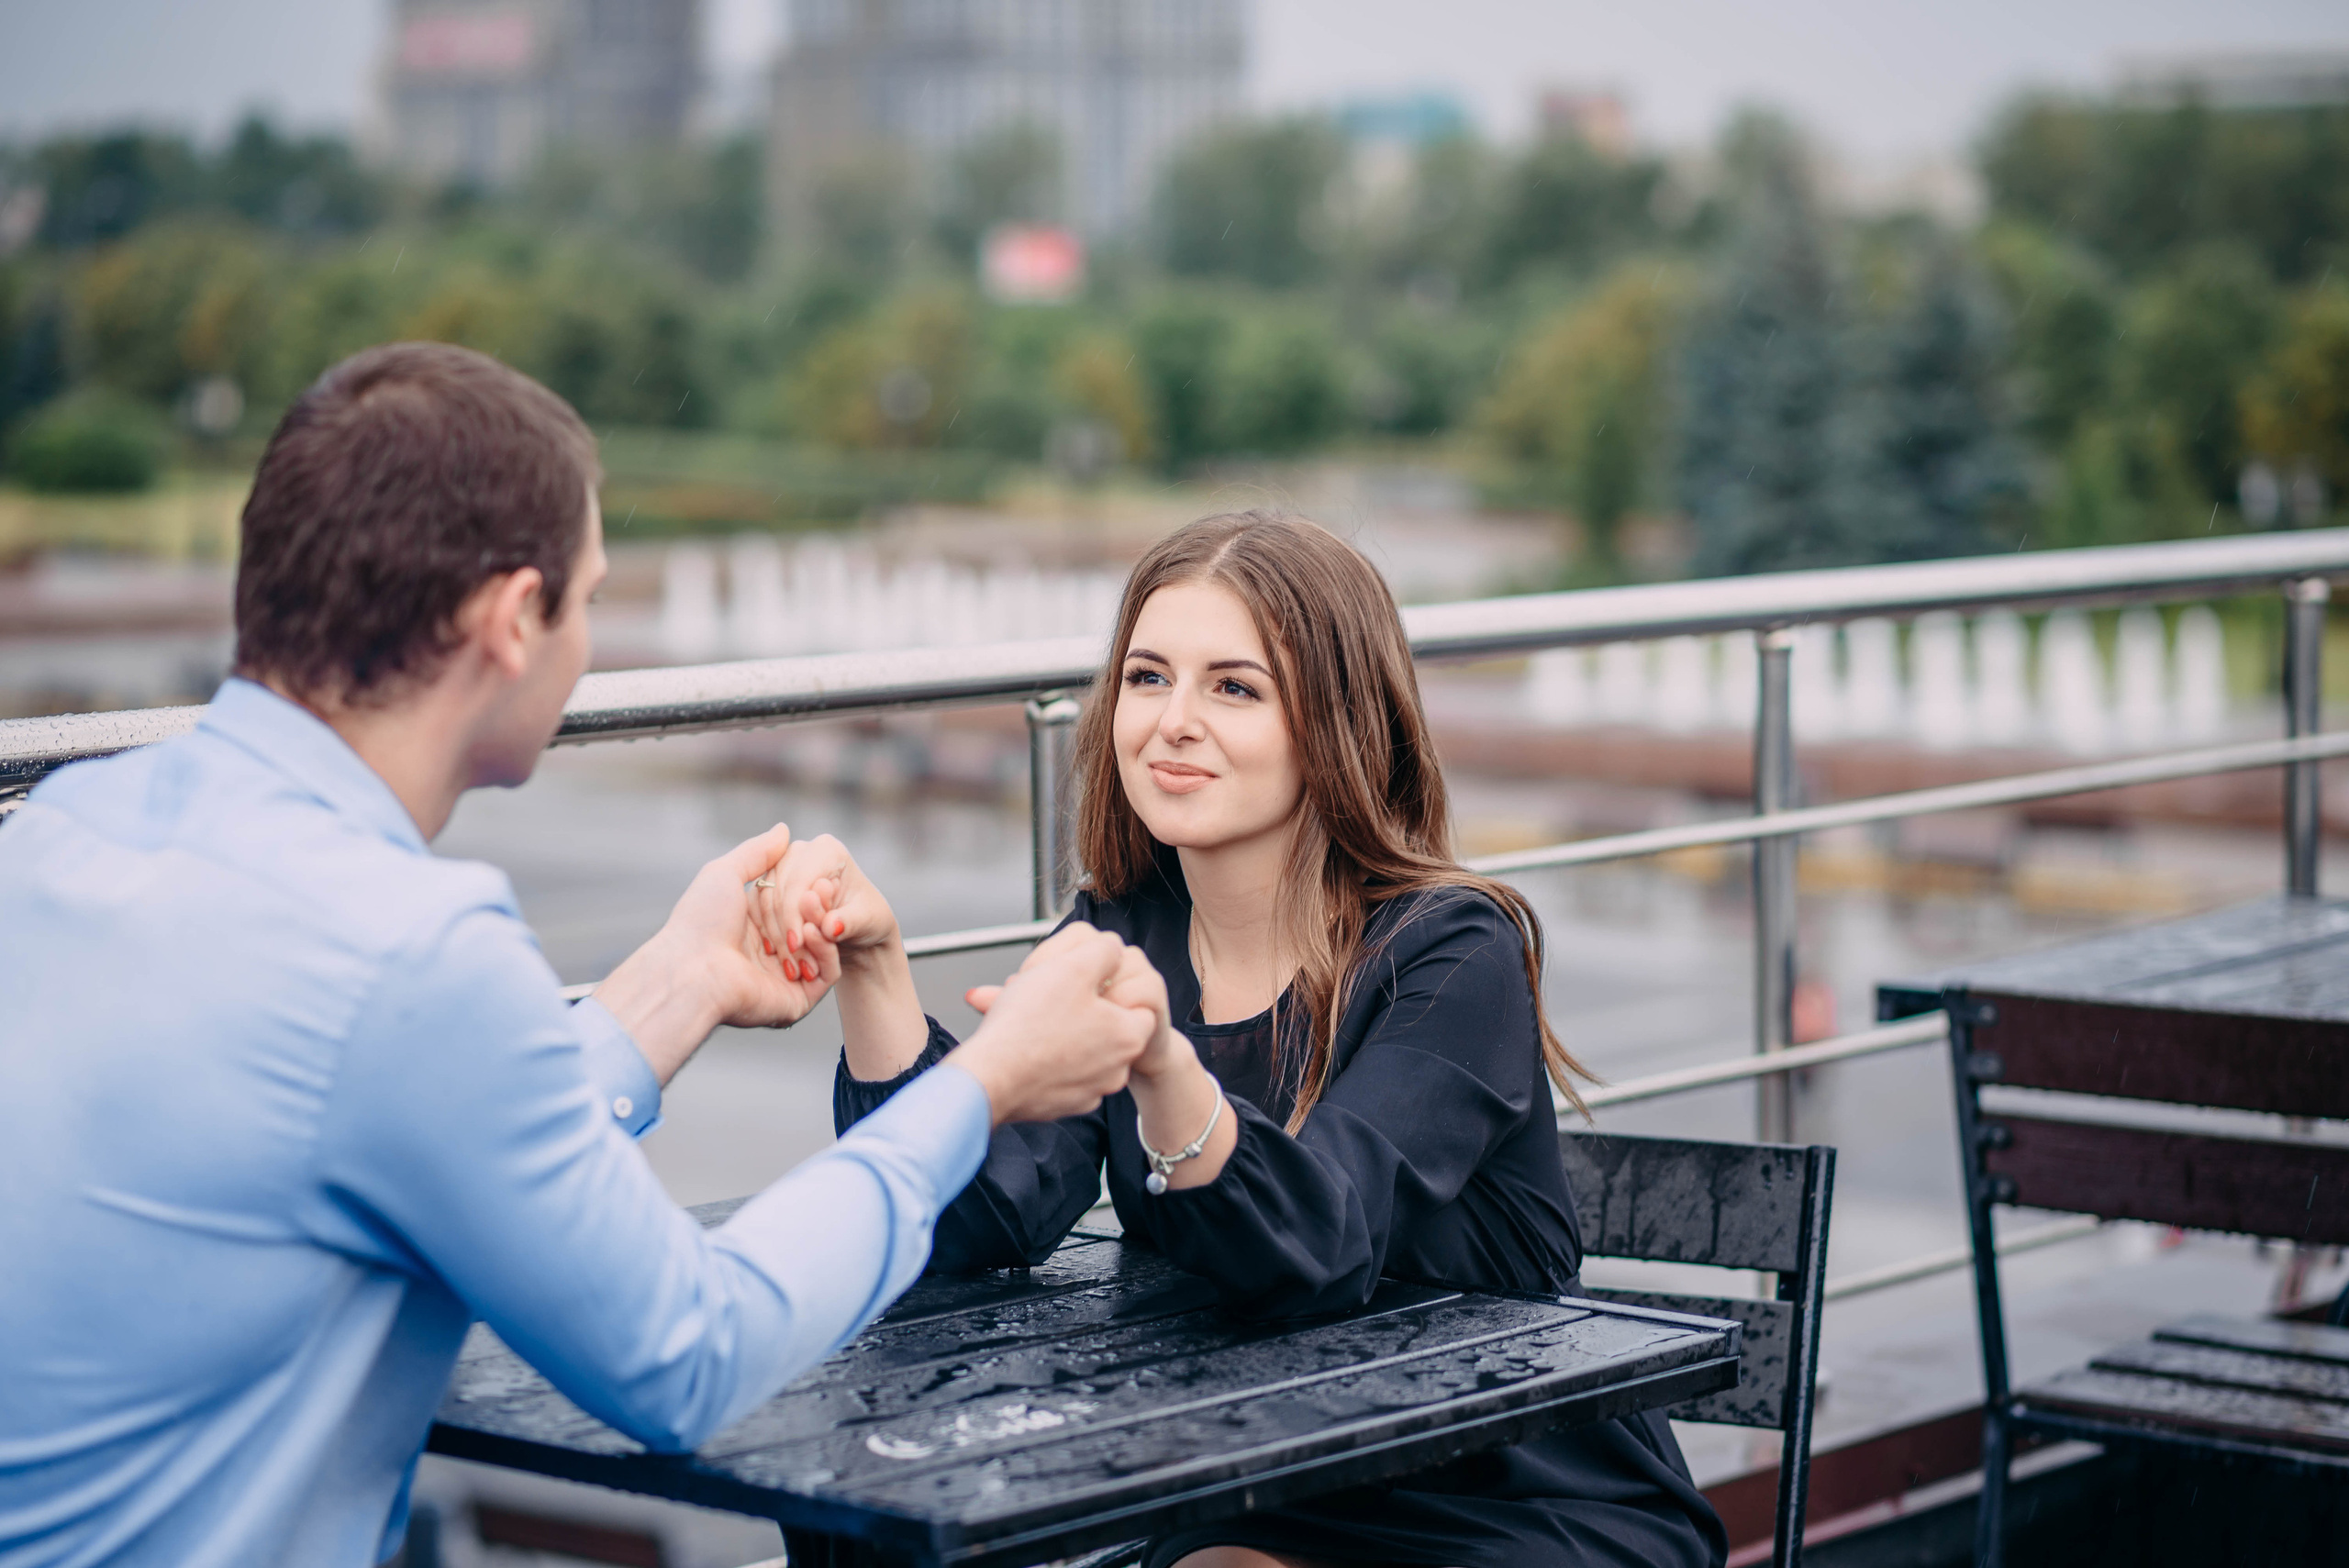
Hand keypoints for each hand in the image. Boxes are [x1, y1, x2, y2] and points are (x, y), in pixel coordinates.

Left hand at [596, 823, 840, 1084]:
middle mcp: (766, 957)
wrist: (692, 969)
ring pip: (822, 950)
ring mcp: (783, 981)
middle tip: (823, 890)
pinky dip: (826, 951)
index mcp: (749, 930)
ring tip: (814, 909)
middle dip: (817, 909)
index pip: (791, 907)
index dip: (804, 891)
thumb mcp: (725, 873)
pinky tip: (812, 932)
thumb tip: (783, 830)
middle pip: (809, 928)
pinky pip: (827, 976)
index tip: (815, 875)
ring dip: (822, 927)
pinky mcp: (796, 1001)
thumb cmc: (701, 922)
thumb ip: (757, 852)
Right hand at [748, 833, 899, 979]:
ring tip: (788, 963)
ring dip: (772, 934)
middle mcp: (800, 851)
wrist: (857, 926)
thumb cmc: (867, 918)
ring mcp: (780, 865)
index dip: (794, 915)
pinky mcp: (767, 884)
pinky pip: (754, 907)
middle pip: (777, 890)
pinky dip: (764, 931)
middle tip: (791, 962)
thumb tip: (830, 926)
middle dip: (783, 928)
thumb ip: (849, 922)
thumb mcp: (867, 921)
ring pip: (762, 900)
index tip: (797, 946)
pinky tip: (775, 953)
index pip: (799, 882)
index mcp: (827, 850)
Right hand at [968, 940, 1190, 1082]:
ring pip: (1082, 1051)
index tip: (1086, 981)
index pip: (1137, 1003)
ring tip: (1032, 1017)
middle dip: (1082, 1008)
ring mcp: (1089, 1092)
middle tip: (1053, 994)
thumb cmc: (1027, 1024)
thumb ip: (1104, 950)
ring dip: (1063, 1033)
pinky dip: (1046, 1060)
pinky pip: (1060, 1075)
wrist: (987, 1078)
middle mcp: (1116, 1071)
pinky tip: (1024, 1045)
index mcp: (1128, 1036)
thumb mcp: (1072, 966)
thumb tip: (1112, 948)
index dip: (1111, 985)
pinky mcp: (1062, 1106)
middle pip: (1107, 1027)